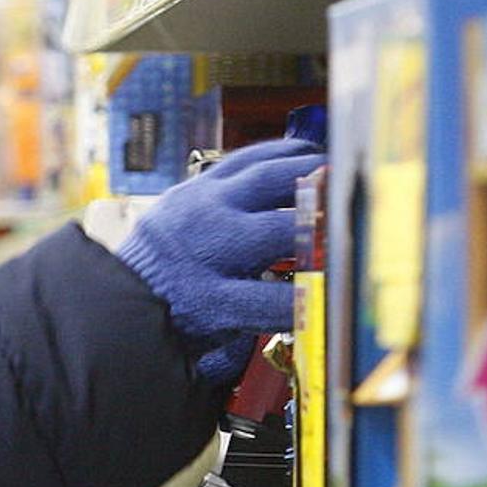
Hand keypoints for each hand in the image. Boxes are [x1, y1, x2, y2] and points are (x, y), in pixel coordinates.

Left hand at [117, 138, 323, 381]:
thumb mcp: (224, 332)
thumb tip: (322, 306)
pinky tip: (309, 155)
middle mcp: (205, 245)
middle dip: (320, 226)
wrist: (130, 285)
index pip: (272, 300)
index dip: (312, 297)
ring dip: (309, 175)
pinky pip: (247, 158)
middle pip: (276, 230)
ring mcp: (201, 205)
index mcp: (207, 298)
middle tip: (356, 221)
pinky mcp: (199, 182)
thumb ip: (269, 319)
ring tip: (341, 176)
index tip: (342, 291)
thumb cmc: (185, 312)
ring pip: (264, 177)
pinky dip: (282, 153)